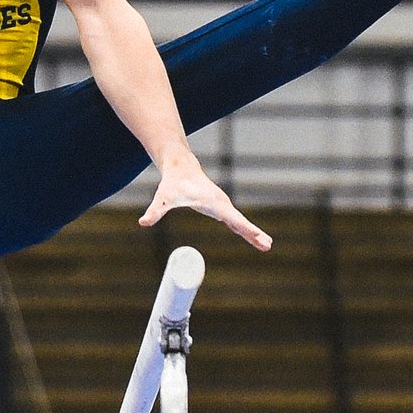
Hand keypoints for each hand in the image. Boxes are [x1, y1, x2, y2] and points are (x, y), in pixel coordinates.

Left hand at [139, 156, 271, 250]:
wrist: (180, 166)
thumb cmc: (172, 183)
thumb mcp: (164, 197)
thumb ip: (155, 210)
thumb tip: (143, 221)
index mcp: (212, 202)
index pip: (231, 218)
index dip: (244, 227)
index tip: (257, 235)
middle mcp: (221, 203)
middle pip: (240, 221)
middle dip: (254, 233)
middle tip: (268, 245)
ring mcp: (222, 205)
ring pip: (240, 222)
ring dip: (253, 233)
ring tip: (266, 245)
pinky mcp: (221, 207)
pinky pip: (236, 221)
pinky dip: (246, 230)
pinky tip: (255, 239)